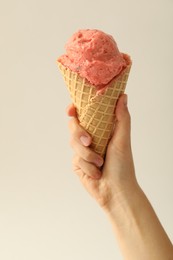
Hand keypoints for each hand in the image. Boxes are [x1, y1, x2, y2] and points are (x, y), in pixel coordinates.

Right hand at [67, 94, 137, 210]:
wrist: (116, 190)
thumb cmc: (123, 165)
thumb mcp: (123, 139)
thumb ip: (122, 118)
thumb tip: (123, 95)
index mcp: (101, 130)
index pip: (84, 115)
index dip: (74, 110)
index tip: (71, 110)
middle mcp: (90, 138)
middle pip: (73, 126)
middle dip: (79, 134)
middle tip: (89, 141)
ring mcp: (82, 151)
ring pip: (73, 143)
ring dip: (88, 154)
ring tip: (100, 163)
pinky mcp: (77, 163)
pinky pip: (76, 158)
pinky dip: (87, 166)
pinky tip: (97, 173)